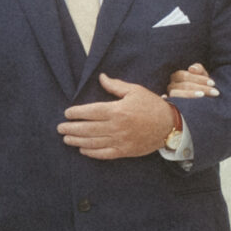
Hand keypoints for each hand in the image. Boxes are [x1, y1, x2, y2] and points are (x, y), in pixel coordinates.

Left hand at [58, 75, 176, 159]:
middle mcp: (116, 127)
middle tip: (60, 128)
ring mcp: (120, 141)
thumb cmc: (152, 106)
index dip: (77, 113)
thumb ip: (115, 86)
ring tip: (67, 139)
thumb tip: (101, 77)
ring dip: (77, 141)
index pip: (91, 112)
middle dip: (71, 129)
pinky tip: (83, 150)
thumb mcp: (135, 91)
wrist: (170, 125)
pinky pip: (104, 154)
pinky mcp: (125, 151)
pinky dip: (92, 152)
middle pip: (88, 128)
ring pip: (93, 142)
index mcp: (117, 110)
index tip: (67, 113)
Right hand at [166, 62, 216, 100]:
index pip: (186, 76)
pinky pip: (173, 105)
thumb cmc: (200, 87)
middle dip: (201, 87)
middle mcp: (171, 85)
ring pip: (178, 94)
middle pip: (184, 85)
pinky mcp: (170, 106)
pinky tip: (187, 104)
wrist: (197, 104)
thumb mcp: (201, 76)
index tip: (213, 83)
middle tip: (215, 92)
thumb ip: (199, 70)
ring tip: (203, 96)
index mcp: (177, 76)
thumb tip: (191, 68)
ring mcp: (169, 96)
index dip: (199, 79)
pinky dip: (178, 104)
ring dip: (191, 95)